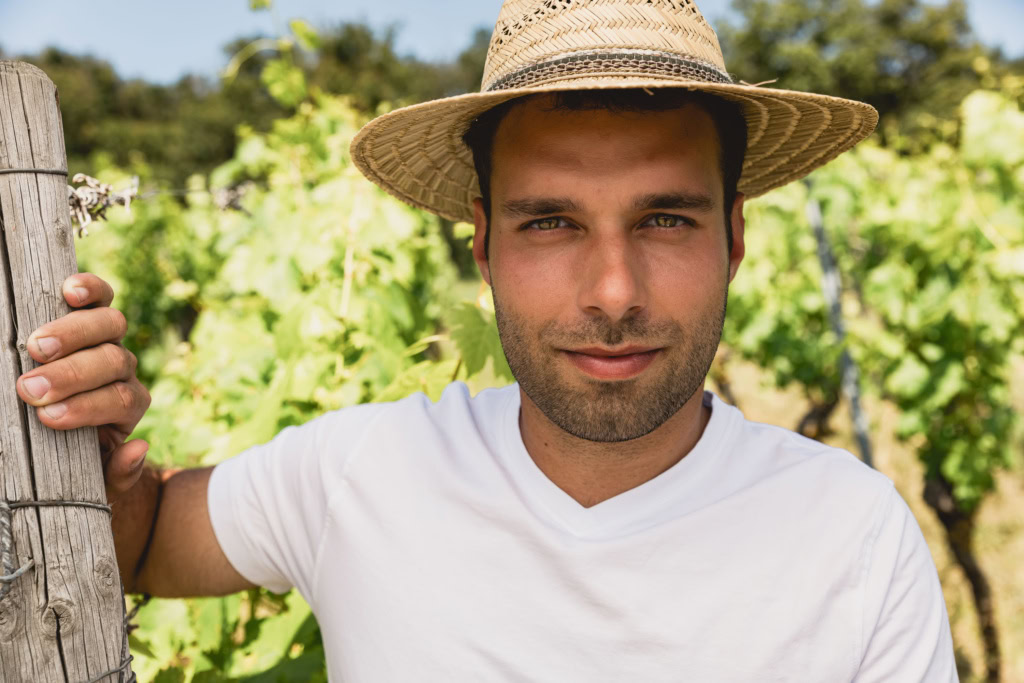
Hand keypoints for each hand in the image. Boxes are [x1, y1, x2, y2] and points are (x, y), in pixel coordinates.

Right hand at [16, 273, 151, 499]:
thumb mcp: (99, 476)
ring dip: (73, 334)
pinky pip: (101, 297)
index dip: (87, 407)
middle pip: (113, 362)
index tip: (48, 417)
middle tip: (30, 388)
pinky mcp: (92, 314)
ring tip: (36, 346)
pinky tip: (71, 290)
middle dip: (72, 376)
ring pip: (109, 326)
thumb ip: (120, 472)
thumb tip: (139, 447)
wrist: (74, 435)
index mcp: (129, 405)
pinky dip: (91, 290)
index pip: (120, 401)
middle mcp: (125, 369)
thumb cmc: (80, 455)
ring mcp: (111, 339)